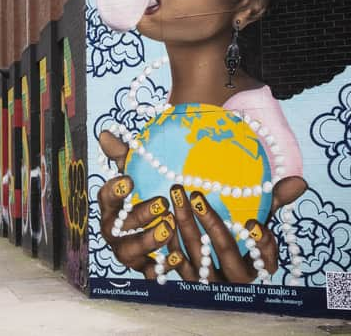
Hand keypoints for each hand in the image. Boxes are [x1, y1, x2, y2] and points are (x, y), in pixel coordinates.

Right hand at [98, 130, 183, 277]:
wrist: (167, 222)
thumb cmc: (148, 193)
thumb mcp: (139, 172)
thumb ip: (124, 154)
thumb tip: (105, 133)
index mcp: (111, 206)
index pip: (105, 197)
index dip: (114, 191)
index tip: (129, 180)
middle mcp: (114, 231)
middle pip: (118, 227)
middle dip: (139, 216)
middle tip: (162, 203)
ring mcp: (127, 251)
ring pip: (129, 252)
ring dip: (148, 241)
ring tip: (169, 228)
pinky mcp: (145, 268)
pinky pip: (149, 271)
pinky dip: (162, 266)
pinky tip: (178, 256)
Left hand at [166, 176, 306, 282]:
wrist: (206, 253)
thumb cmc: (239, 233)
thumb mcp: (258, 218)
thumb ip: (275, 201)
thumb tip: (299, 182)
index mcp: (258, 267)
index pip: (266, 261)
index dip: (262, 245)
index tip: (253, 223)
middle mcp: (234, 279)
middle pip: (225, 252)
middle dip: (211, 222)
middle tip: (197, 195)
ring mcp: (209, 283)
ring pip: (197, 255)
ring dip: (185, 225)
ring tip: (177, 198)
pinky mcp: (186, 281)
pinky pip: (176, 263)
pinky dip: (170, 241)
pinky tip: (165, 219)